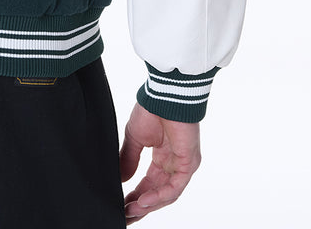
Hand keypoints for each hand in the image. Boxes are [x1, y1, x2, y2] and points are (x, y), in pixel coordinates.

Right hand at [119, 102, 201, 223]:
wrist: (165, 95)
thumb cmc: (152, 109)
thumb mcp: (134, 137)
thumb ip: (129, 158)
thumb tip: (121, 179)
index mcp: (163, 158)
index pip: (149, 184)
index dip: (135, 196)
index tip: (121, 206)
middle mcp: (174, 165)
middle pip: (158, 194)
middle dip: (141, 207)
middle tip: (125, 216)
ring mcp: (183, 166)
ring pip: (167, 194)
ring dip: (148, 205)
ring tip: (131, 211)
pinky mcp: (188, 164)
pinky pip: (175, 187)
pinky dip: (159, 196)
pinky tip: (144, 200)